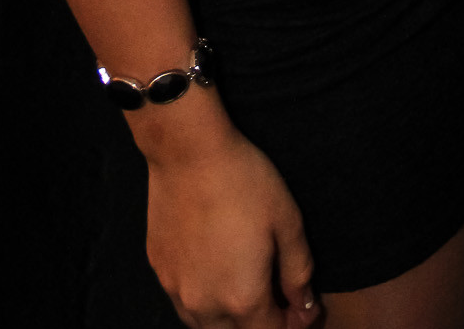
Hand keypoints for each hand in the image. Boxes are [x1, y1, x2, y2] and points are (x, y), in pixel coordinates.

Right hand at [144, 112, 319, 327]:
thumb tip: (304, 306)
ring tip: (244, 280)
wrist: (189, 152)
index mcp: (242, 299)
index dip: (291, 323)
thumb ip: (298, 272)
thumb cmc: (245, 182)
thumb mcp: (287, 221)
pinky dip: (203, 297)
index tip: (300, 306)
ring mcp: (176, 291)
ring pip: (205, 325)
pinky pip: (183, 301)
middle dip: (259, 322)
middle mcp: (204, 306)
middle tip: (275, 294)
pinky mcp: (159, 271)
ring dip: (228, 317)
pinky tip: (214, 264)